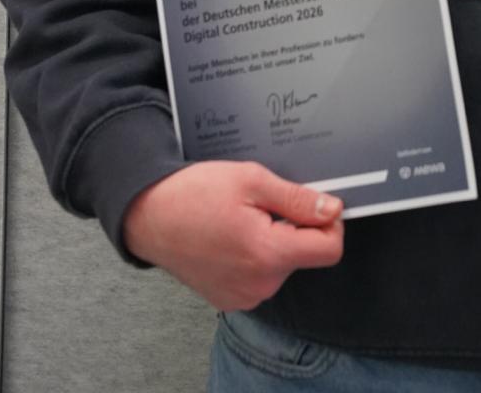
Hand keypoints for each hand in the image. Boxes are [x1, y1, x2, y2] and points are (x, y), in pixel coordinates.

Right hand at [122, 160, 344, 309]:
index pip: (329, 250)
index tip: (315, 203)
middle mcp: (259, 285)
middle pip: (305, 254)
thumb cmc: (194, 194)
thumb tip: (332, 210)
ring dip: (273, 240)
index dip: (330, 222)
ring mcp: (243, 296)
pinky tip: (230, 237)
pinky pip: (261, 276)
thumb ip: (296, 199)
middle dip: (293, 226)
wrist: (148, 217)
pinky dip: (255, 255)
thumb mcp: (251, 180)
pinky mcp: (230, 299)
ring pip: (282, 264)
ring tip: (241, 219)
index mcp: (267, 254)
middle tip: (261, 205)